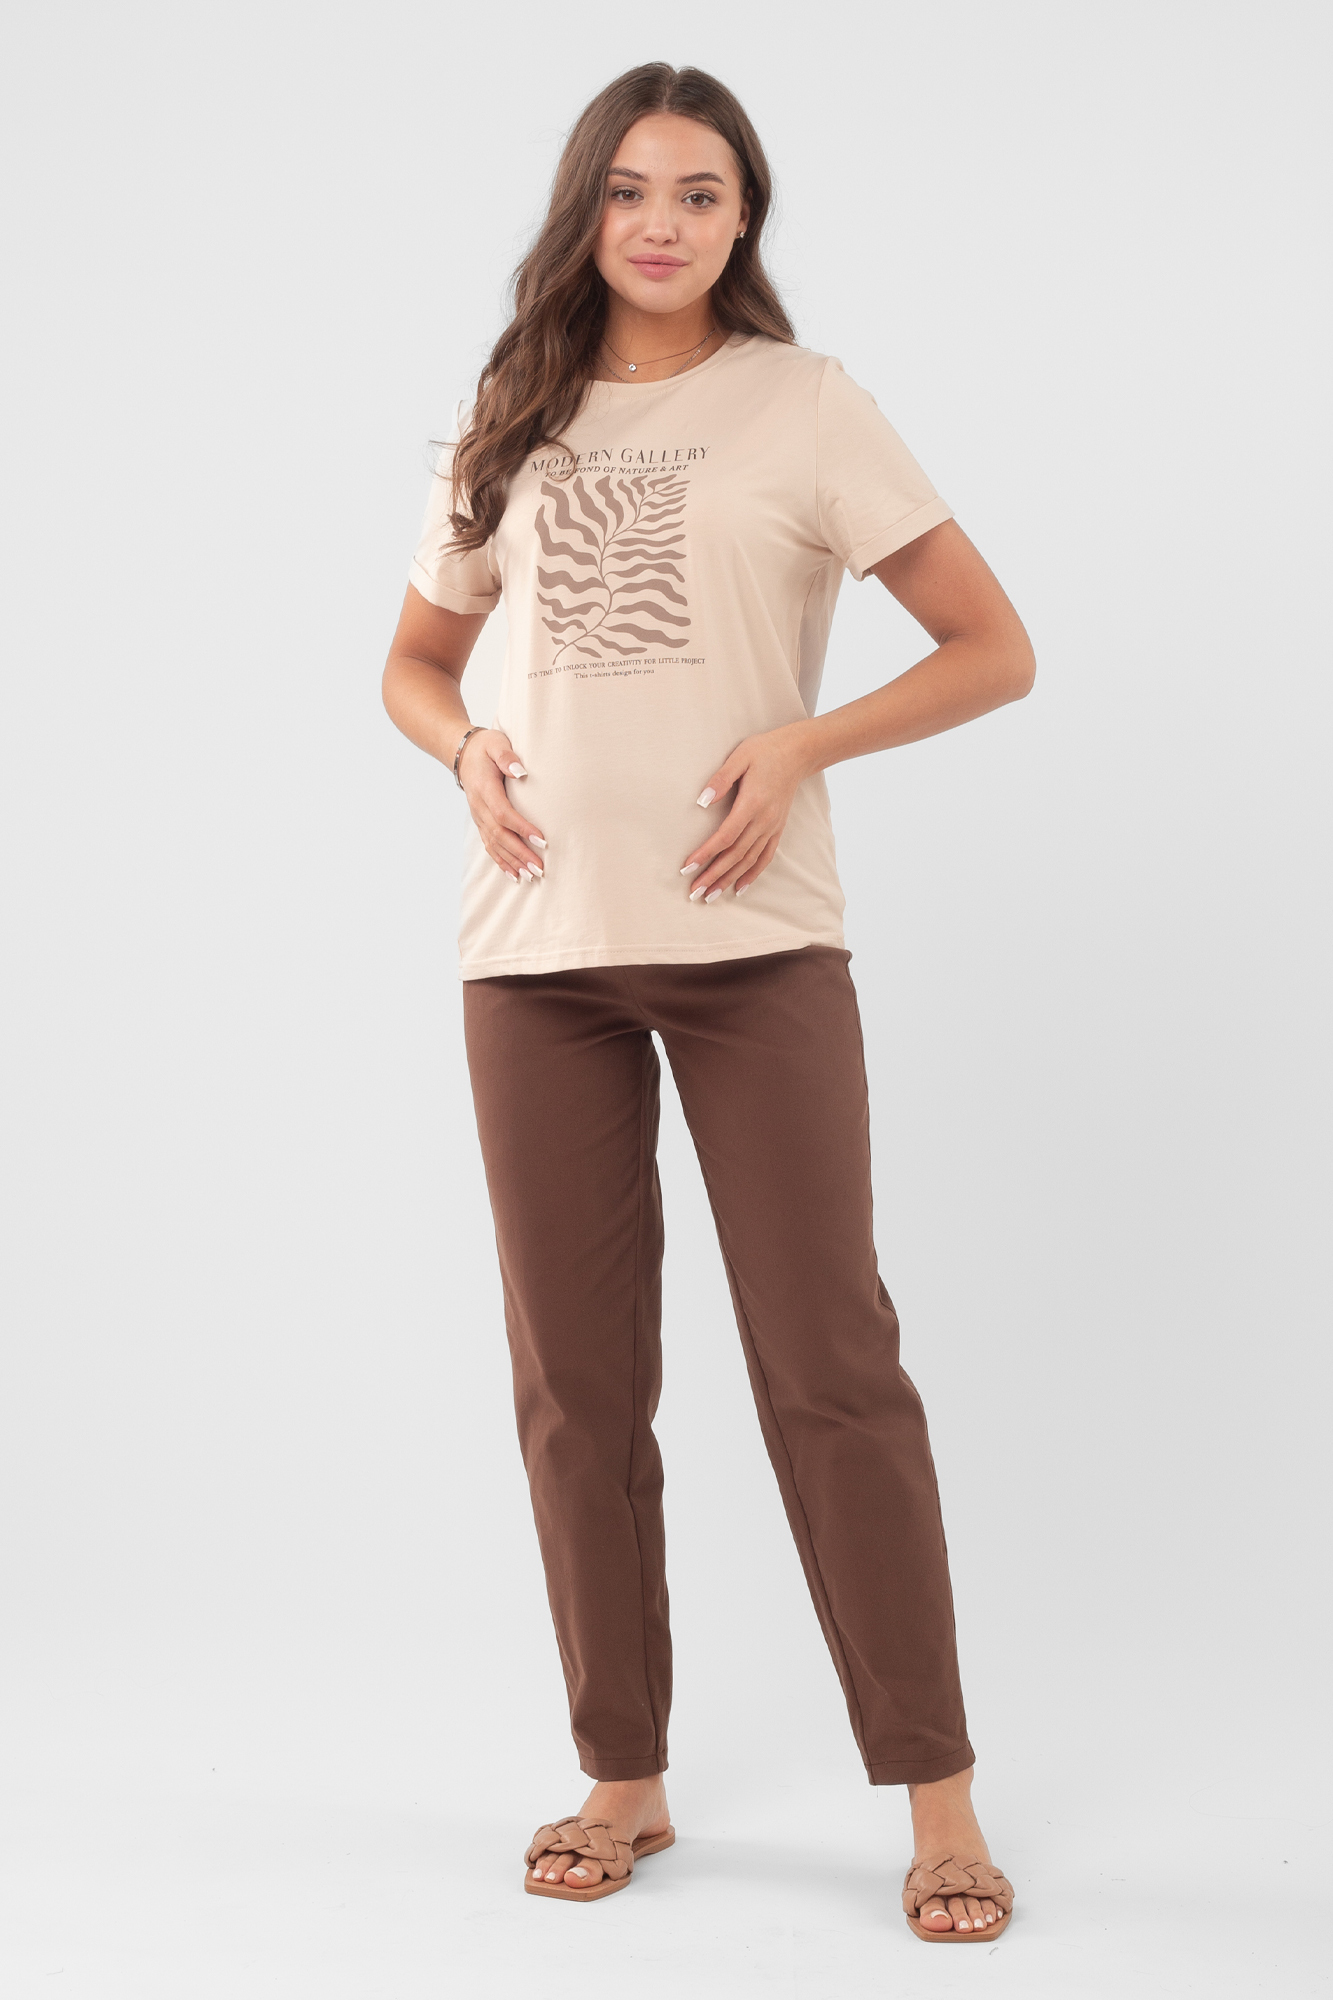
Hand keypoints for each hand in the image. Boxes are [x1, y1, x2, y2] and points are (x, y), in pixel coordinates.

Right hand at [458, 728, 546, 882]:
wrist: (464, 754)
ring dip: (513, 862)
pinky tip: (514, 875)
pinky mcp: (481, 823)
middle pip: (500, 835)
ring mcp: (478, 817)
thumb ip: (507, 757)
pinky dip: (502, 862)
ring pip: (494, 844)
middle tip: (540, 868)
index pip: (503, 813)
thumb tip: (521, 773)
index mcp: (484, 789)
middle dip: (520, 853)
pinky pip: (490, 846)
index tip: (541, 840)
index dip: (522, 828)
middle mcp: (479, 807)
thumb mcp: (496, 744)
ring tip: (531, 876)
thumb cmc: (486, 747)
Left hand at [679, 721, 816, 900]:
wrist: (798, 753)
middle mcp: (763, 821)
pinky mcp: (777, 829)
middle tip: (694, 893)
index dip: (705, 854)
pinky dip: (752, 874)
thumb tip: (701, 802)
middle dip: (713, 875)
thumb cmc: (764, 751)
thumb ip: (720, 779)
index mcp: (752, 804)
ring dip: (729, 880)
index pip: (724, 837)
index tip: (686, 868)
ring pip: (749, 861)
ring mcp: (772, 827)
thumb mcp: (740, 756)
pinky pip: (765, 857)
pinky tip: (739, 888)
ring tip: (710, 896)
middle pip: (735, 855)